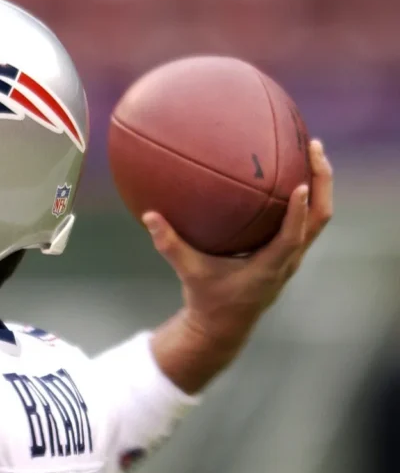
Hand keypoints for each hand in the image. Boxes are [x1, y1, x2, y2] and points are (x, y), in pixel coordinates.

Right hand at [143, 139, 333, 343]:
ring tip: (311, 151)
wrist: (224, 326)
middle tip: (313, 147)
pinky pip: (306, 220)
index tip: (302, 184)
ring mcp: (293, 257)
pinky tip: (291, 170)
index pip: (292, 237)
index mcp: (269, 268)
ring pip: (318, 218)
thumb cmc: (206, 299)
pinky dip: (306, 196)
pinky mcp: (289, 253)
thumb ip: (169, 245)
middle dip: (323, 182)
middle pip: (320, 219)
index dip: (299, 212)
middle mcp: (288, 261)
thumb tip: (149, 214)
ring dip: (321, 185)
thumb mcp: (187, 272)